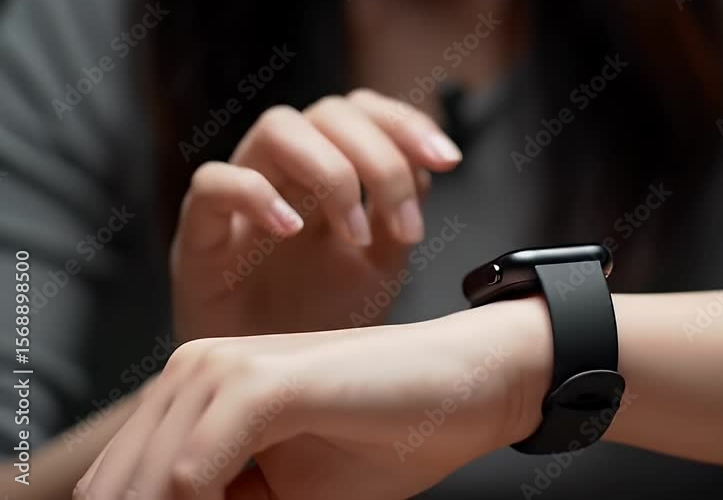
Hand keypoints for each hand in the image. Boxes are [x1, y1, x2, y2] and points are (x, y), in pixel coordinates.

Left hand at [73, 298, 552, 499]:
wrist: (468, 385)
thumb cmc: (389, 435)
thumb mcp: (283, 491)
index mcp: (194, 390)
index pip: (119, 484)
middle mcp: (194, 370)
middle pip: (119, 489)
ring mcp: (224, 369)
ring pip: (146, 487)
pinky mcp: (263, 382)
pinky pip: (191, 478)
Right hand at [169, 89, 462, 340]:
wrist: (277, 390)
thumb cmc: (321, 323)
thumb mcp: (380, 268)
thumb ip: (400, 214)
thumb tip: (428, 164)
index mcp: (330, 173)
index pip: (363, 112)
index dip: (405, 123)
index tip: (448, 160)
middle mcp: (287, 174)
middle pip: (329, 113)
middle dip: (381, 157)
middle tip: (405, 223)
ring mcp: (244, 199)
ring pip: (277, 128)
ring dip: (331, 172)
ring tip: (357, 235)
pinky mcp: (201, 235)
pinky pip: (212, 182)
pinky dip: (255, 193)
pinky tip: (292, 230)